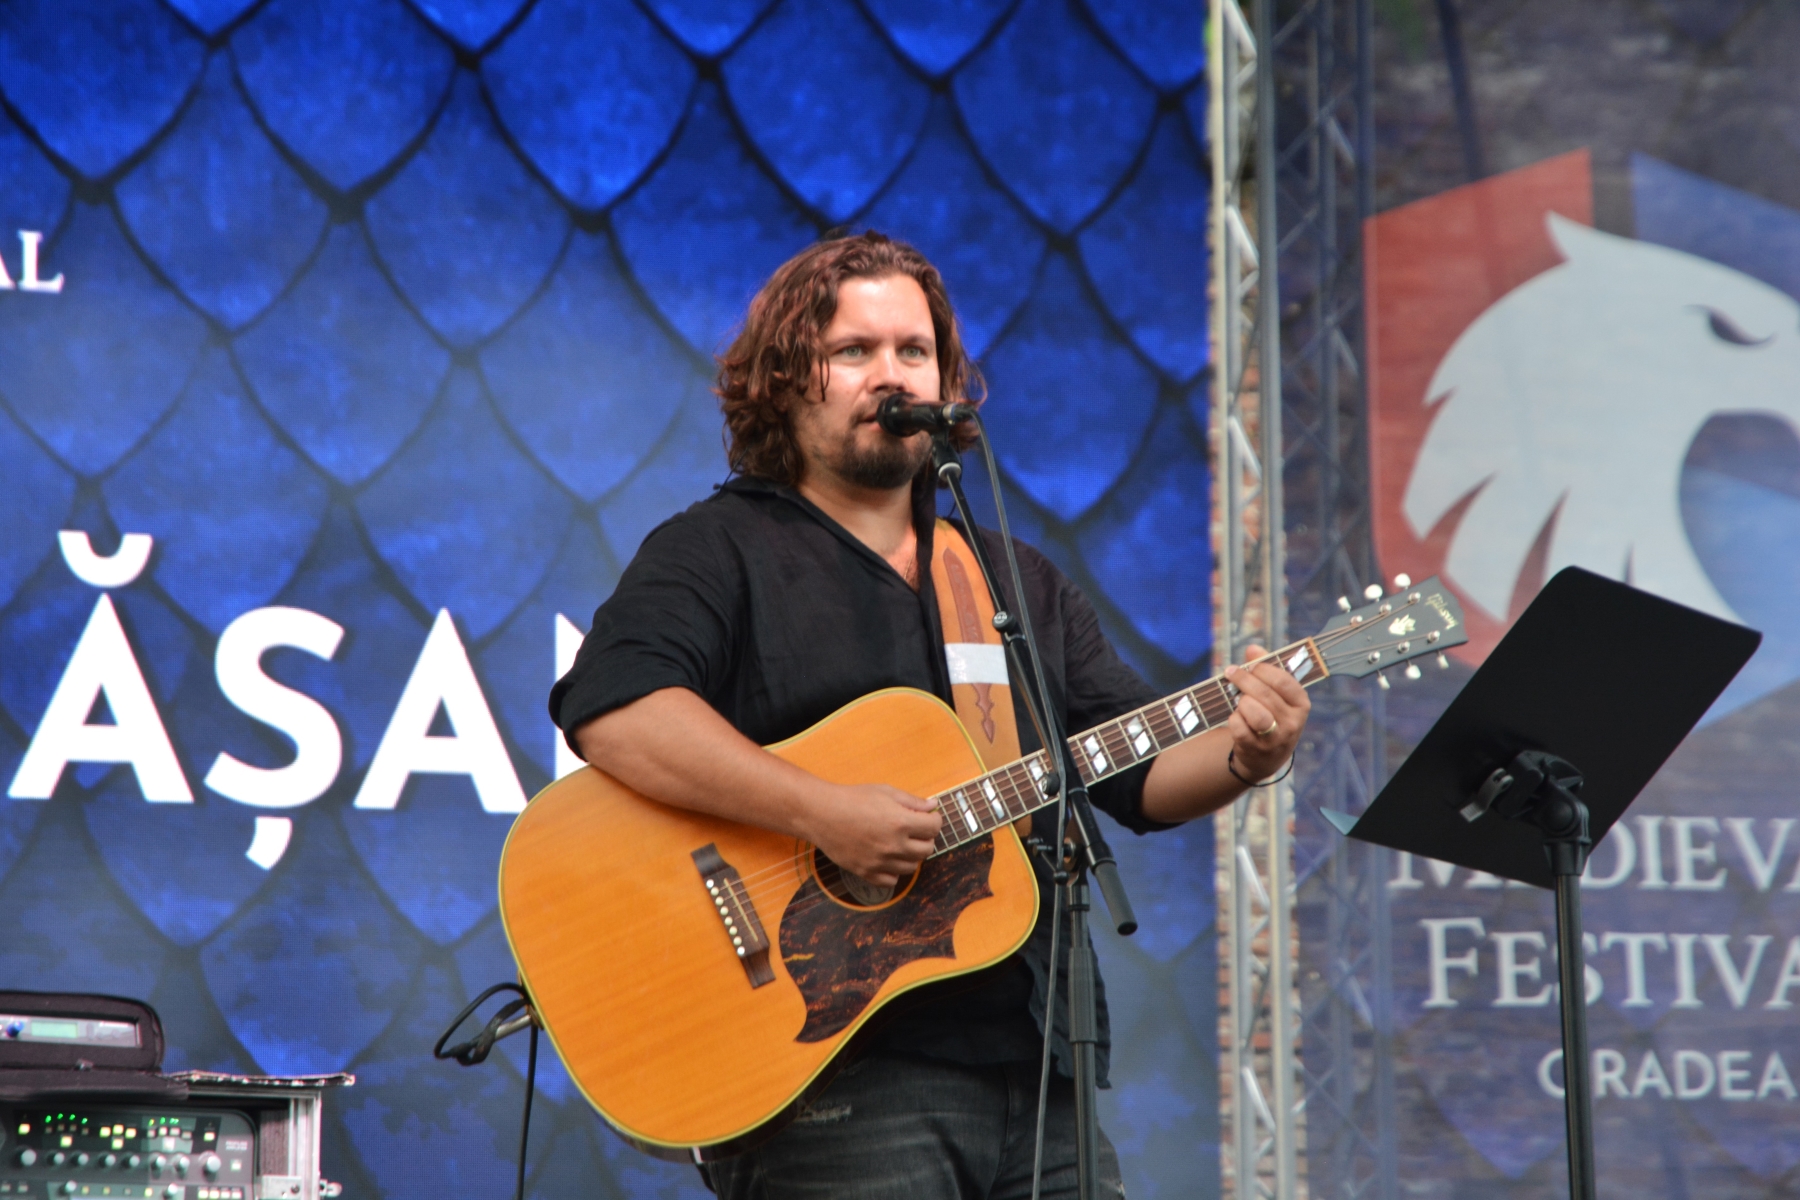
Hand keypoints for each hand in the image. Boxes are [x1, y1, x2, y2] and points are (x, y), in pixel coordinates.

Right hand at [802, 782, 942, 888]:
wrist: (821, 814)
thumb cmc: (853, 799)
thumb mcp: (885, 792)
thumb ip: (912, 801)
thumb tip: (933, 806)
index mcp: (901, 822)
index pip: (934, 827)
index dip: (935, 820)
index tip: (929, 818)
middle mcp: (894, 845)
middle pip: (927, 849)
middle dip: (926, 838)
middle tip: (916, 830)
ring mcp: (880, 862)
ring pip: (912, 867)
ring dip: (911, 855)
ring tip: (901, 843)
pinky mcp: (867, 873)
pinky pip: (892, 881)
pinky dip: (894, 871)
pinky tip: (888, 858)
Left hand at [1224, 643, 1309, 781]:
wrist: (1266, 756)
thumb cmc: (1271, 715)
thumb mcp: (1276, 694)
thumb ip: (1266, 668)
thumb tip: (1252, 648)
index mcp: (1301, 704)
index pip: (1283, 680)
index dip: (1262, 669)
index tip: (1249, 665)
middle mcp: (1292, 722)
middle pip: (1264, 694)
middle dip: (1244, 680)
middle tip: (1231, 672)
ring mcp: (1275, 738)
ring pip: (1254, 712)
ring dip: (1241, 702)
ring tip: (1239, 700)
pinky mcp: (1256, 749)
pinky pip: (1239, 727)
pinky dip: (1233, 719)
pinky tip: (1236, 717)